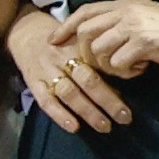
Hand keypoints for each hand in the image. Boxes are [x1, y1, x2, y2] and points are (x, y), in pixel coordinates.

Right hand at [6, 10, 127, 134]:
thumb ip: (99, 59)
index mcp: (80, 47)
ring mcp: (47, 71)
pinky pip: (46, 101)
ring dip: (88, 111)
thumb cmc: (62, 41)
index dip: (118, 82)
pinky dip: (60, 115)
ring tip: (104, 126)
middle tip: (124, 118)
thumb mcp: (81, 42)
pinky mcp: (33, 82)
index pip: (101, 65)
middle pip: (88, 80)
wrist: (26, 31)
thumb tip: (125, 81)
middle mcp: (64, 58)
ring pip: (69, 93)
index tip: (131, 97)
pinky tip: (74, 127)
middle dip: (108, 101)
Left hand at [68, 0, 158, 76]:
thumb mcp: (146, 18)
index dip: (65, 27)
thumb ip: (123, 24)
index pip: (84, 12)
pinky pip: (119, 64)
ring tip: (130, 66)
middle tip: (103, 65)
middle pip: (85, 34)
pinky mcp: (143, 44)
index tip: (54, 41)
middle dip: (86, 54)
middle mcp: (125, 12)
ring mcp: (133, 27)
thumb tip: (101, 39)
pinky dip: (127, 72)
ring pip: (98, 51)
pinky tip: (143, 68)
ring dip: (109, 66)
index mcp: (124, 5)